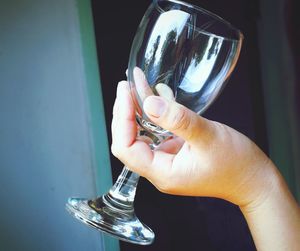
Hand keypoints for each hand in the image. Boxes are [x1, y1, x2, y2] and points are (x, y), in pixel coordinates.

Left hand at [111, 81, 276, 208]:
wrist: (253, 179)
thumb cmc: (236, 163)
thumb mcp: (208, 136)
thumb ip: (178, 120)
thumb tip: (149, 103)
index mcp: (163, 172)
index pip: (125, 148)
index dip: (121, 119)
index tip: (125, 93)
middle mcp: (159, 170)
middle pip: (127, 142)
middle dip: (123, 113)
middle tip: (125, 86)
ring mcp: (166, 162)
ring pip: (138, 137)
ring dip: (134, 113)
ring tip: (133, 88)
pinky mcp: (173, 154)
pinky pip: (153, 135)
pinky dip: (149, 116)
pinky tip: (150, 100)